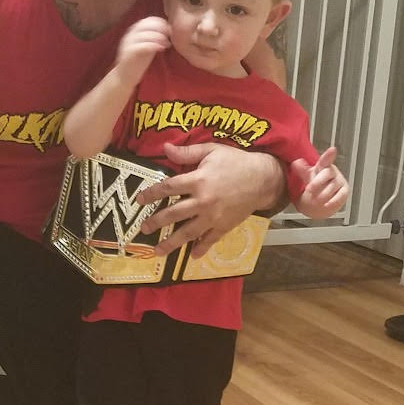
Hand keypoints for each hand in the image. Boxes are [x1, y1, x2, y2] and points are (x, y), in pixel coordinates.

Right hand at [114, 16, 170, 86]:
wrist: (125, 77)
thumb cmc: (138, 61)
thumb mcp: (148, 45)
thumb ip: (155, 37)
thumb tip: (169, 30)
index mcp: (134, 31)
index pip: (149, 19)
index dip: (161, 23)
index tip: (170, 31)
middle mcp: (130, 34)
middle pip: (147, 24)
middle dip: (161, 29)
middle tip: (170, 37)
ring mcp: (128, 43)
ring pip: (145, 34)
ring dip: (159, 37)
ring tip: (167, 44)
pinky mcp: (129, 53)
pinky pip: (142, 45)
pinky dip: (154, 45)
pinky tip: (161, 49)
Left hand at [136, 142, 284, 257]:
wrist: (263, 179)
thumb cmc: (236, 161)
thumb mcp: (211, 150)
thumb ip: (187, 152)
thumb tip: (165, 148)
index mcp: (198, 180)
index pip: (168, 187)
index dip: (152, 193)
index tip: (140, 199)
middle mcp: (203, 201)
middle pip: (174, 214)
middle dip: (156, 222)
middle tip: (143, 228)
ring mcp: (213, 217)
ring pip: (189, 232)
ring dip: (172, 242)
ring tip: (157, 251)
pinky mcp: (225, 226)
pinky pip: (210, 240)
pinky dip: (201, 249)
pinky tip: (191, 256)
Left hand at [291, 147, 348, 218]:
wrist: (321, 197)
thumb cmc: (316, 182)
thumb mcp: (307, 175)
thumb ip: (301, 169)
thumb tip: (295, 162)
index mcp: (323, 166)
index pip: (326, 159)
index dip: (329, 155)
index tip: (333, 149)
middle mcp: (333, 172)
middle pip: (327, 174)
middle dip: (317, 183)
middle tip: (309, 190)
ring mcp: (340, 181)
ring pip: (331, 187)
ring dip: (321, 194)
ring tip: (314, 199)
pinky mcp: (345, 191)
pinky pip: (340, 196)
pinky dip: (332, 202)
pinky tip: (326, 204)